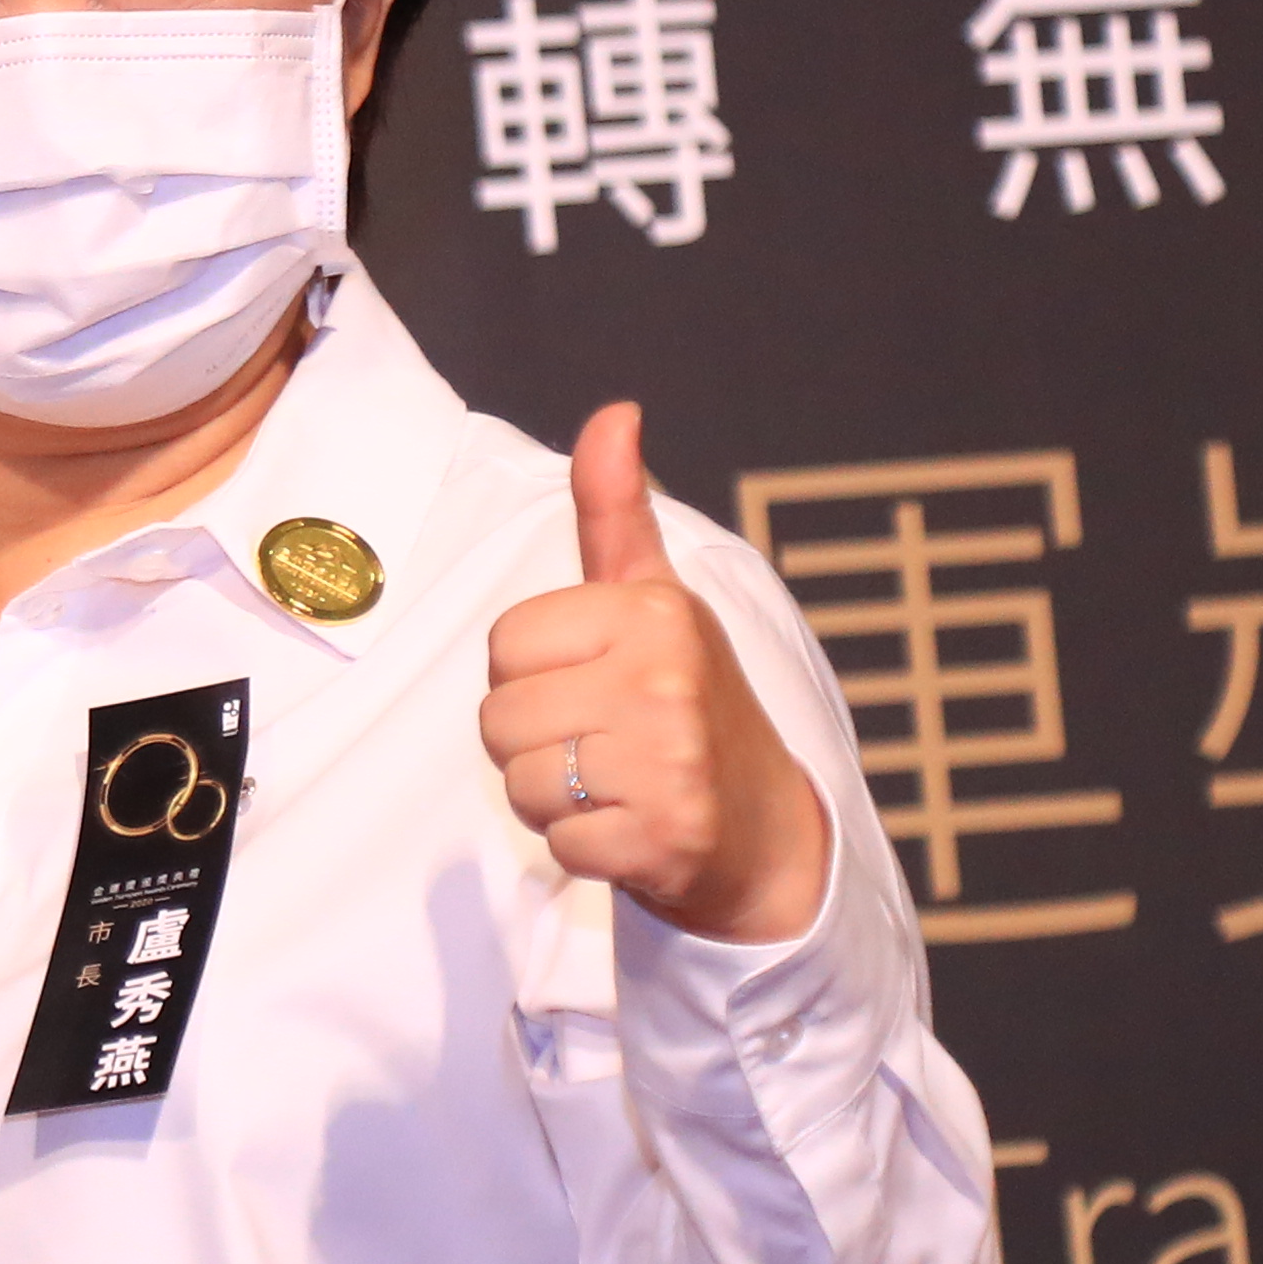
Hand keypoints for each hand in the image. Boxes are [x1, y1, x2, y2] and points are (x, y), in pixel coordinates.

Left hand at [475, 402, 829, 946]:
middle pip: (499, 719)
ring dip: (552, 800)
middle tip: (599, 746)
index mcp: (654, 611)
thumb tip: (615, 413)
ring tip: (612, 786)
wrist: (763, 828)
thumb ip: (614, 511)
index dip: (528, 674)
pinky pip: (559, 845)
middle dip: (532, 743)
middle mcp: (665, 678)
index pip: (504, 644)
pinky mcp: (667, 836)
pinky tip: (629, 829)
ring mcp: (672, 760)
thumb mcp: (652, 597)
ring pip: (521, 784)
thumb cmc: (686, 703)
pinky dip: (582, 850)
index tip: (587, 683)